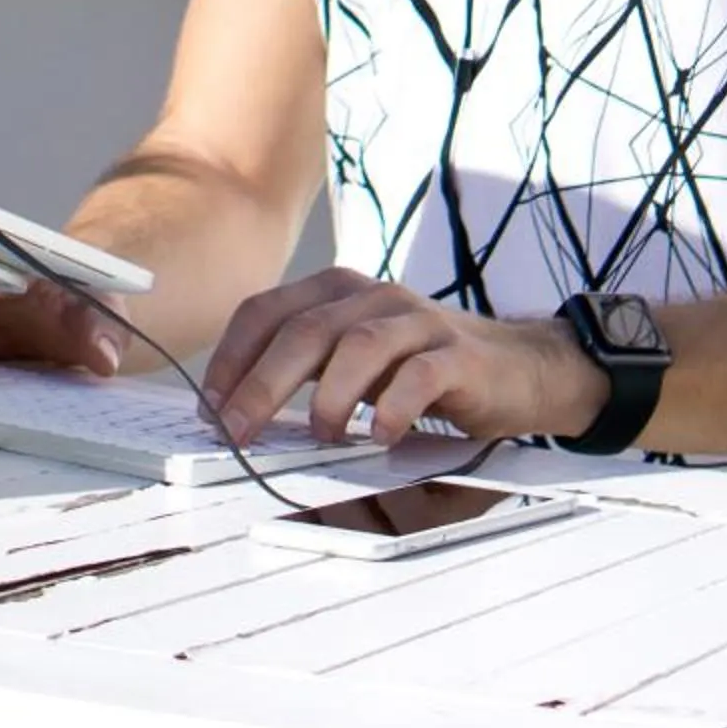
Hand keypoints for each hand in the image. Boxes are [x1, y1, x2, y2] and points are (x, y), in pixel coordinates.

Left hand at [202, 266, 604, 447]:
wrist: (517, 366)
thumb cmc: (420, 366)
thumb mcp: (355, 359)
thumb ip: (306, 369)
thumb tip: (239, 412)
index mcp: (335, 291)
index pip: (265, 311)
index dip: (232, 357)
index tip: (210, 407)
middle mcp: (372, 295)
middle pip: (304, 330)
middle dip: (262, 382)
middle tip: (238, 431)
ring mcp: (417, 320)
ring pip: (359, 345)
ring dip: (329, 394)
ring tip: (318, 434)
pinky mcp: (459, 355)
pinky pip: (420, 375)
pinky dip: (394, 406)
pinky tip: (379, 436)